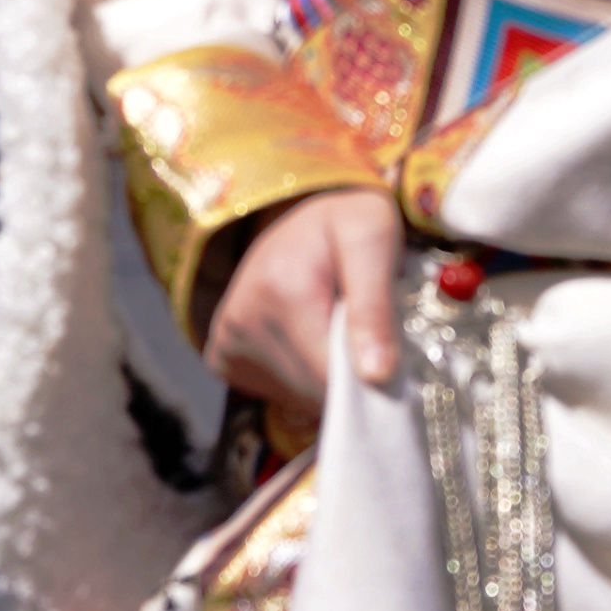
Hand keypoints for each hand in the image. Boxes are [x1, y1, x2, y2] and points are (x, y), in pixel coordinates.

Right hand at [204, 185, 410, 405]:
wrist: (301, 214)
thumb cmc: (348, 222)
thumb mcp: (374, 240)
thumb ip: (375, 306)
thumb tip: (375, 376)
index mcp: (280, 291)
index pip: (330, 375)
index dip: (367, 376)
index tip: (389, 355)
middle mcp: (240, 320)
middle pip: (312, 389)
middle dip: (348, 375)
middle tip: (366, 334)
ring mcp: (225, 341)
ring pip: (295, 395)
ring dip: (326, 376)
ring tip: (336, 330)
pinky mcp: (221, 355)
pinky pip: (274, 391)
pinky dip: (301, 377)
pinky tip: (310, 338)